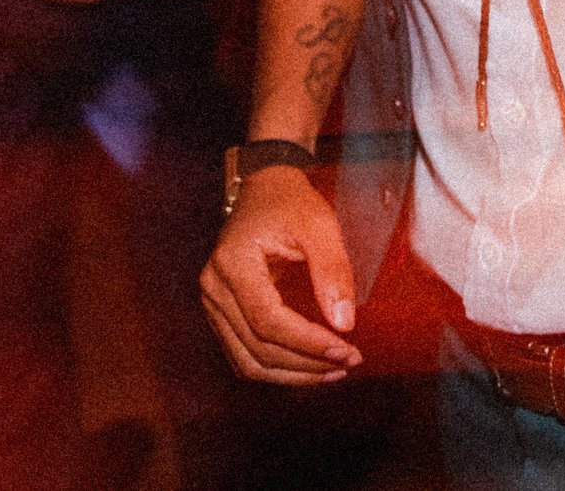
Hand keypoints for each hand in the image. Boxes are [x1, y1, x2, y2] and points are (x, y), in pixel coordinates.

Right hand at [200, 166, 362, 384]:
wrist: (264, 191)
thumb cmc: (290, 203)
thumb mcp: (319, 225)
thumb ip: (332, 270)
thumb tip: (344, 324)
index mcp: (233, 262)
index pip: (267, 320)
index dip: (307, 343)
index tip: (346, 348)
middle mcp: (214, 287)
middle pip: (258, 348)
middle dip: (307, 363)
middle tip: (350, 360)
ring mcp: (214, 304)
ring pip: (249, 362)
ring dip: (294, 375)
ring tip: (334, 370)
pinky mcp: (222, 315)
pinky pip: (246, 356)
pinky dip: (279, 369)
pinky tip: (311, 366)